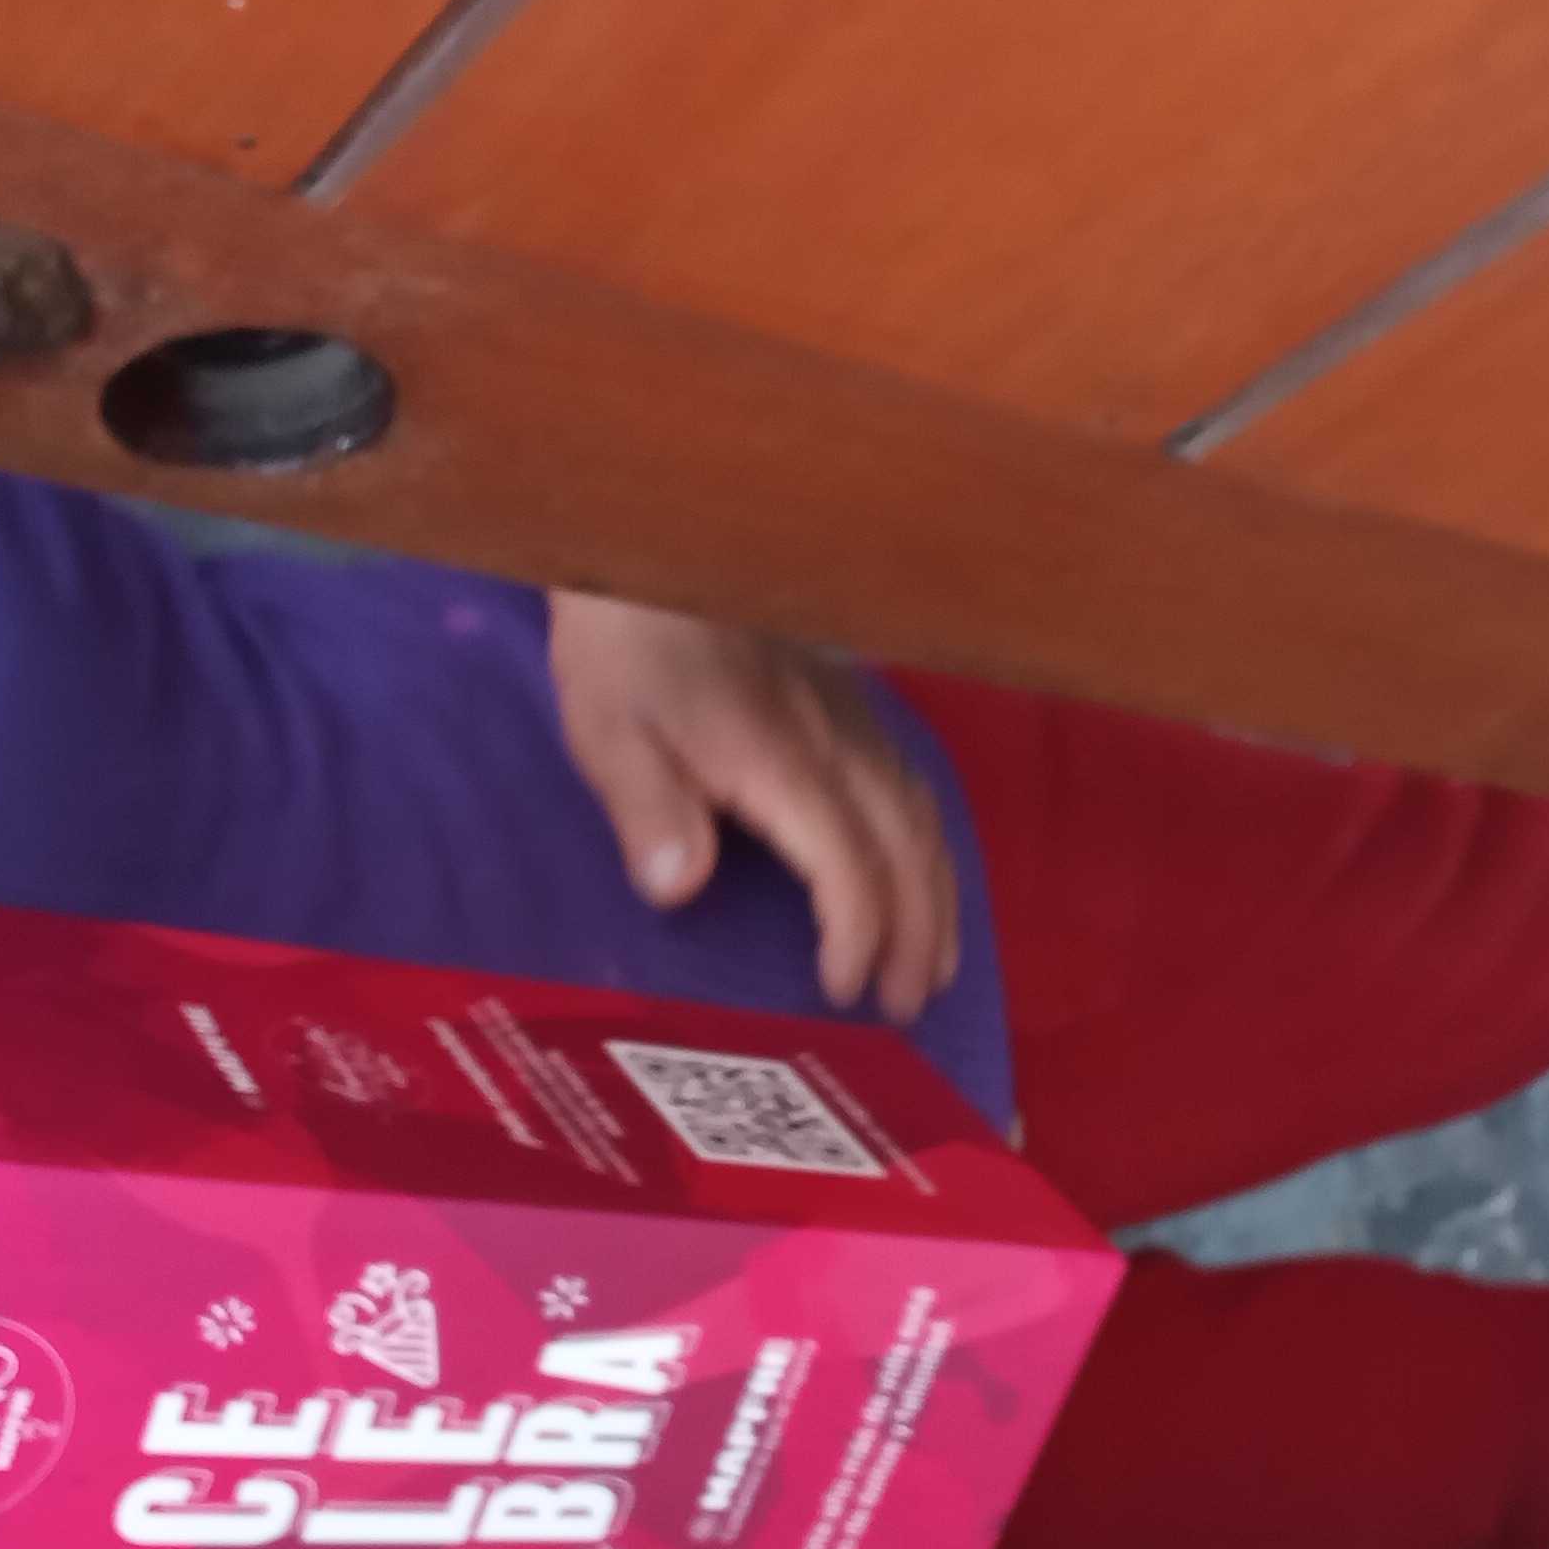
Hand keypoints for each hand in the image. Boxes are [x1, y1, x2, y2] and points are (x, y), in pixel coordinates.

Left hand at [547, 592, 960, 1021]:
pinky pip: (913, 783)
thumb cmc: (623, 646)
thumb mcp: (609, 731)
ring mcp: (851, 717)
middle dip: (918, 933)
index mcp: (780, 759)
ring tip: (935, 963)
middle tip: (911, 1006)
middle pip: (907, 848)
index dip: (858, 933)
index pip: (849, 863)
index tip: (845, 992)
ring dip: (938, 895)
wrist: (651, 543)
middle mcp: (836, 741)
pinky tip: (924, 873)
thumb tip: (680, 885)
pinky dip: (930, 844)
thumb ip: (647, 808)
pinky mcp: (849, 702)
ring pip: (923, 816)